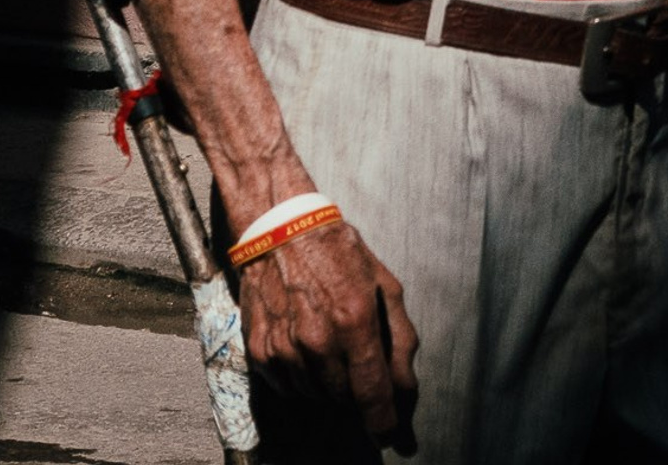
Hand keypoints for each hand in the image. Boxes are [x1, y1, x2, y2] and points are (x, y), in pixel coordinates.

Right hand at [238, 218, 418, 442]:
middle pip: (344, 398)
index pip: (370, 390)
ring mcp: (285, 350)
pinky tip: (309, 349)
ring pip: (316, 396)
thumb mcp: (384, 285)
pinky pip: (289, 388)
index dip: (382, 419)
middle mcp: (317, 341)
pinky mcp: (261, 354)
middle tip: (361, 365)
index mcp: (355, 320)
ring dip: (331, 386)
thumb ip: (399, 338)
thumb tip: (406, 386)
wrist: (282, 233)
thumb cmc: (340, 254)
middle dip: (359, 392)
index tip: (389, 433)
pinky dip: (304, 379)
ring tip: (334, 347)